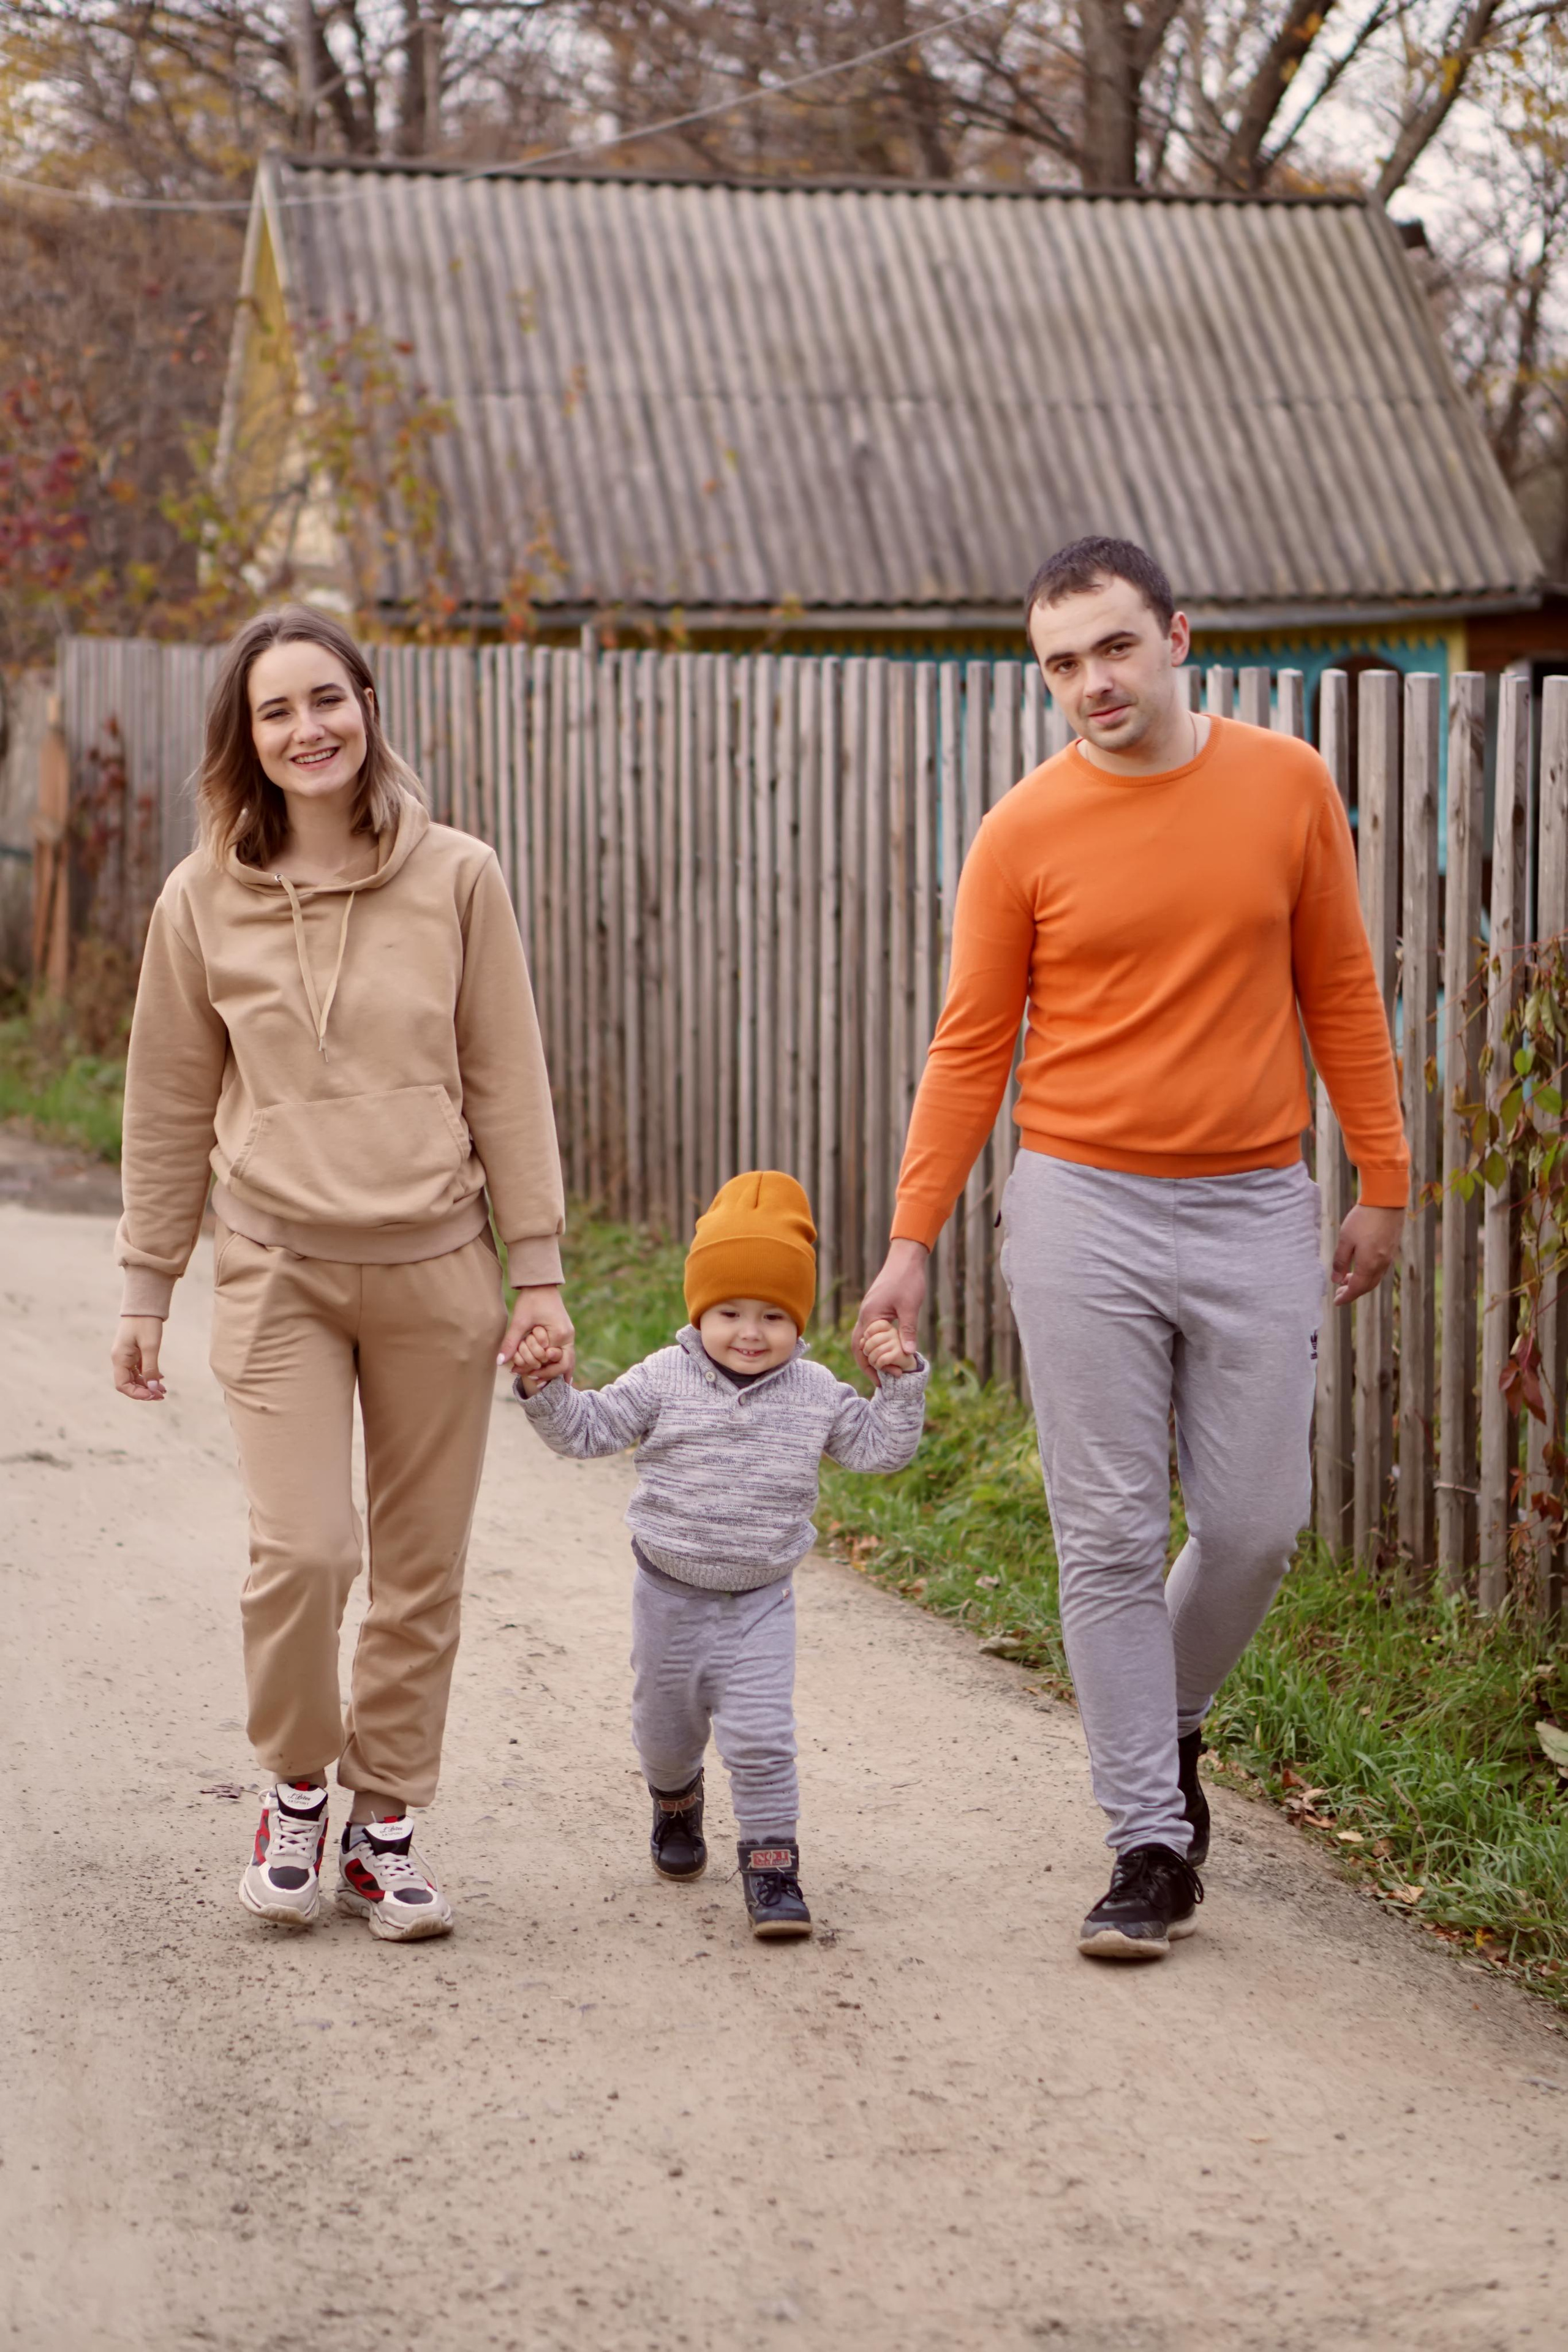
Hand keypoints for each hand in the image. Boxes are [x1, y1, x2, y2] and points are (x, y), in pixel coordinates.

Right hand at [112, 1315, 166, 1401]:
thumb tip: (153, 1388)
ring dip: (148, 1385)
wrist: (145, 1303)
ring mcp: (127, 1356)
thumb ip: (151, 1368)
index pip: (122, 1385)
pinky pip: (139, 1369)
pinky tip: (161, 1378)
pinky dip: (149, 1375)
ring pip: (135, 1377)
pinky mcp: (134, 1352)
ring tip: (164, 1390)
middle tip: (162, 1395)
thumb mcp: (151, 1346)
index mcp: (119, 1358)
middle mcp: (120, 1359)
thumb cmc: (146, 1322)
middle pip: (129, 1383)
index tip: (153, 1395)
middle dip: (144, 1391)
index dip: (137, 1393)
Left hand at [498, 1284, 574, 1381]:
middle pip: (564, 1365)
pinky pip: (565, 1354)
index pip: (550, 1362)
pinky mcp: (564, 1333)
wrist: (541, 1284)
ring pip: (568, 1361)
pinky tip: (554, 1374)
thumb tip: (500, 1362)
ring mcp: (568, 1335)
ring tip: (541, 1380)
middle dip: (547, 1374)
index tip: (520, 1372)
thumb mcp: (519, 1321)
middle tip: (532, 1380)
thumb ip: (511, 1342)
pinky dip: (559, 1364)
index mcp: (559, 1334)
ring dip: (554, 1371)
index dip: (536, 1369)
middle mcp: (568, 1336)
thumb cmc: (531, 1299)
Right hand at [852, 1240, 927, 1374]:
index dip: (877, 1365)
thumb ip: (908, 1330)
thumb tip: (909, 1353)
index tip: (892, 1377)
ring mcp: (868, 1313)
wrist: (905, 1259)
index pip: (866, 1349)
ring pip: (862, 1341)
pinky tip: (886, 1352)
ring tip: (882, 1372)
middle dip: (868, 1366)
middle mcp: (864, 1316)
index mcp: (870, 1317)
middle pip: (858, 1348)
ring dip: (870, 1357)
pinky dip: (874, 1345)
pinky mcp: (874, 1310)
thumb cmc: (908, 1280)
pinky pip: (869, 1333)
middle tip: (881, 1383)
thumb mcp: (910, 1307)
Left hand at [1331, 1204, 1403, 1305]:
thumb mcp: (1345, 1240)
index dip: (1346, 1297)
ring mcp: (1388, 1257)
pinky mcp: (1391, 1249)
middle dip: (1352, 1293)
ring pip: (1374, 1279)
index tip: (1336, 1302)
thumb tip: (1335, 1280)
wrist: (1387, 1201)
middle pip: (1366, 1287)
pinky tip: (1359, 1268)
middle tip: (1339, 1294)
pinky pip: (1379, 1270)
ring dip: (1360, 1283)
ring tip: (1345, 1281)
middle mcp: (1381, 1265)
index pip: (1356, 1288)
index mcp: (1369, 1265)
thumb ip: (1340, 1261)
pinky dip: (1368, 1274)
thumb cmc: (1363, 1219)